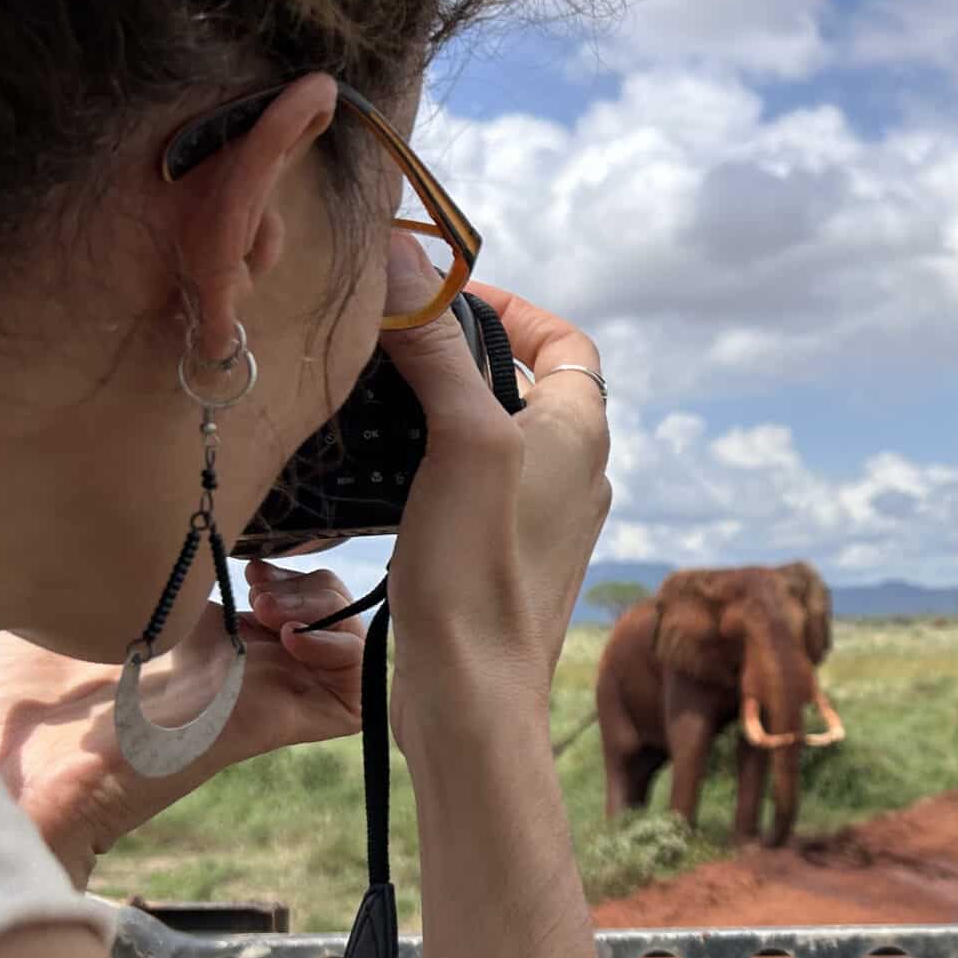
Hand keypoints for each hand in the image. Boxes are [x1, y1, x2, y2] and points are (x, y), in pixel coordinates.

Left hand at [0, 563, 366, 886]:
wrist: (20, 779)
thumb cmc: (19, 705)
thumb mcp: (47, 605)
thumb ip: (65, 564)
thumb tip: (48, 513)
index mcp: (197, 643)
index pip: (280, 601)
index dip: (281, 568)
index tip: (242, 555)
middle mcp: (238, 669)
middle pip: (323, 615)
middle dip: (307, 582)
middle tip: (255, 586)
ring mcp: (258, 697)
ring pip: (347, 648)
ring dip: (328, 613)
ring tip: (271, 612)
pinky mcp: (267, 724)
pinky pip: (353, 697)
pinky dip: (345, 656)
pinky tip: (291, 639)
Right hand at [373, 235, 610, 741]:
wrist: (472, 697)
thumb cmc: (478, 570)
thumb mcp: (461, 440)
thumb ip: (437, 351)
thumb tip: (400, 259)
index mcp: (581, 434)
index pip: (566, 341)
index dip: (512, 309)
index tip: (442, 298)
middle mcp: (574, 472)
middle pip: (525, 383)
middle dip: (463, 353)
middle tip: (392, 342)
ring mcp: (541, 520)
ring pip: (495, 436)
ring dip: (443, 409)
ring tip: (376, 398)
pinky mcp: (503, 559)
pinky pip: (474, 487)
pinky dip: (433, 463)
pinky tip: (381, 473)